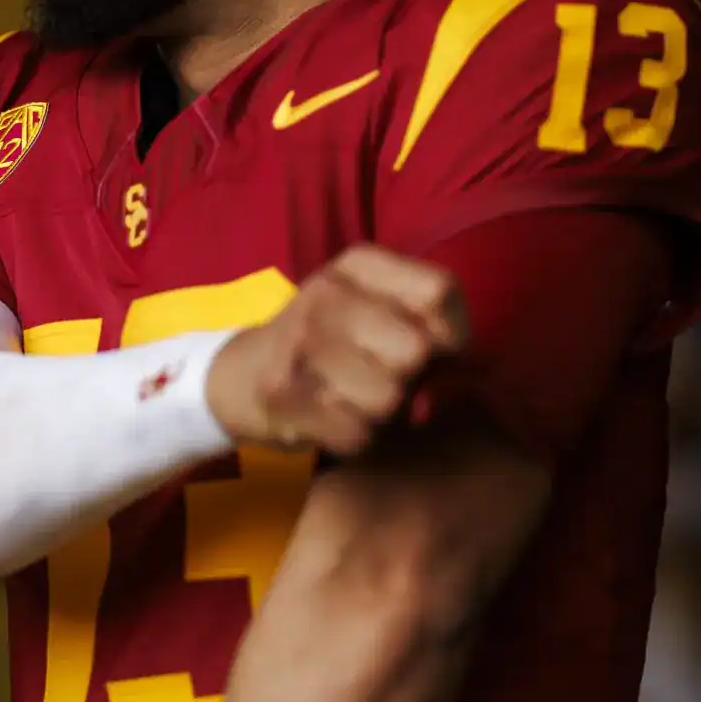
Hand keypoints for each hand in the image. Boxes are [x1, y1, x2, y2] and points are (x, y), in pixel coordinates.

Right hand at [206, 245, 467, 454]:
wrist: (243, 373)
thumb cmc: (334, 341)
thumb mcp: (377, 307)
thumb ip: (429, 321)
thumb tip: (457, 372)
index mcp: (359, 264)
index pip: (439, 292)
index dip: (452, 334)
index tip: (436, 351)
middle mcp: (326, 293)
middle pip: (416, 350)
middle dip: (410, 377)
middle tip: (384, 375)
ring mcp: (300, 342)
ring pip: (388, 398)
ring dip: (382, 413)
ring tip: (355, 397)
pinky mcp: (282, 393)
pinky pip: (357, 434)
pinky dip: (355, 437)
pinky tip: (334, 418)